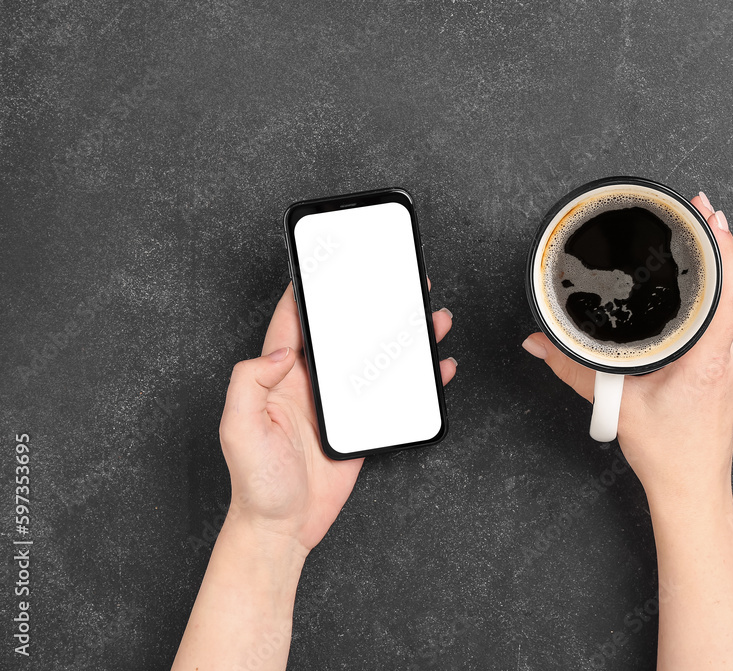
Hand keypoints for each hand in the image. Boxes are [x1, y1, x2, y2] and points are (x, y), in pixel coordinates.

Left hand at [219, 281, 456, 555]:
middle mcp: (309, 383)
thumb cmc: (255, 484)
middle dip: (369, 303)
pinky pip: (392, 394)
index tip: (328, 261)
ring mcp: (336, 404)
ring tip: (430, 317)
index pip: (292, 320)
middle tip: (396, 280)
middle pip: (344, 332)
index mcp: (278, 376)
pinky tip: (437, 369)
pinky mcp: (359, 426)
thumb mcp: (239, 428)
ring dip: (402, 337)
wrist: (283, 529)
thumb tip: (282, 349)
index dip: (307, 289)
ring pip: (374, 358)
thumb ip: (249, 381)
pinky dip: (417, 381)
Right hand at [522, 191, 732, 504]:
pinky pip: (732, 316)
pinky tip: (706, 279)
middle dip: (721, 241)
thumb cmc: (667, 454)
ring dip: (725, 264)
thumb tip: (538, 343)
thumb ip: (571, 370)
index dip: (723, 248)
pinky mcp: (727, 369)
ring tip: (704, 232)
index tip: (708, 215)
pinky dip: (723, 288)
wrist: (692, 489)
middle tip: (699, 207)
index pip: (730, 291)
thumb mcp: (614, 405)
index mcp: (709, 359)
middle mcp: (729, 356)